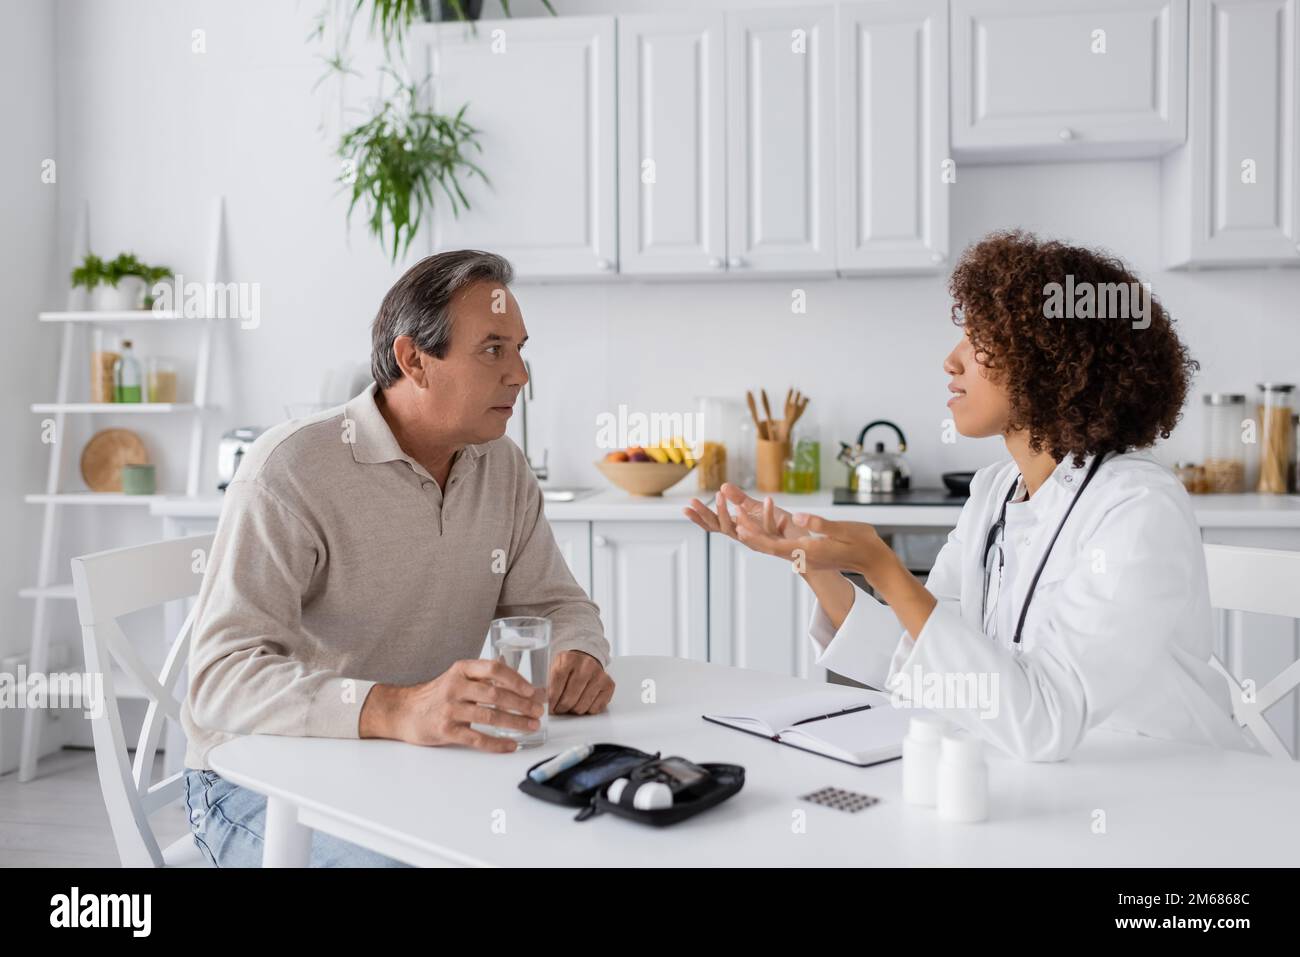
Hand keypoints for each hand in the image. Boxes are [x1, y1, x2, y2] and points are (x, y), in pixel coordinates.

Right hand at [360, 658, 544, 752]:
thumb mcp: (458, 677)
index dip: (516, 679)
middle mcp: (455, 686)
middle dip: (521, 704)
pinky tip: (510, 745)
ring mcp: (449, 709)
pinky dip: (496, 743)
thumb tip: (522, 682)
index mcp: (462, 670)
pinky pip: (476, 738)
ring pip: (488, 716)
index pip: (494, 669)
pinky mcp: (445, 730)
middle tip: (538, 711)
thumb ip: (485, 677)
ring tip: (531, 727)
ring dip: (514, 723)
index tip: (533, 690)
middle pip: (495, 694)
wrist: (404, 712)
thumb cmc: (438, 695)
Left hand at [548, 650, 614, 714]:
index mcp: (569, 659)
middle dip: (561, 708)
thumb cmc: (569, 666)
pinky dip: (587, 710)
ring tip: (571, 705)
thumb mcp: (554, 667)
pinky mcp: (609, 684)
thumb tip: (542, 702)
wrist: (586, 658)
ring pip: (582, 706)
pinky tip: (583, 702)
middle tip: (558, 710)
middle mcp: (586, 665)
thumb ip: (548, 682)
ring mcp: (599, 675)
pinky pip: (595, 708)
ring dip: (574, 710)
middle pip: (569, 698)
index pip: (556, 685)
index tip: (549, 708)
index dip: (551, 700)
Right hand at [684, 483, 800, 545]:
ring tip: (721, 495)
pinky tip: (769, 499)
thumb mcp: (756, 508)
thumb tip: (723, 486)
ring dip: (730, 513)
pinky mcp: (779, 541)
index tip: (685, 508)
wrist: (805, 545)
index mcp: (739, 530)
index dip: (699, 518)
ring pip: (742, 531)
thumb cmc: (780, 526)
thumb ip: (740, 499)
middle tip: (695, 501)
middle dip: (708, 514)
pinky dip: (769, 514)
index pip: (714, 525)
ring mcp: (761, 541)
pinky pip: (771, 528)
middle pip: (722, 528)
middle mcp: (747, 538)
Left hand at [731, 510, 891, 576]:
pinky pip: (783, 548)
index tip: (740, 522)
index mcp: (809, 551)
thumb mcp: (844, 529)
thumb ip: (820, 524)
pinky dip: (769, 537)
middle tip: (733, 515)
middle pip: (768, 547)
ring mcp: (805, 558)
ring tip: (740, 518)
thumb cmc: (863, 543)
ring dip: (756, 534)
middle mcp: (803, 557)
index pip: (774, 545)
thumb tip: (797, 517)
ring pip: (774, 548)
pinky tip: (762, 526)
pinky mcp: (808, 555)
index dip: (755, 534)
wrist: (874, 562)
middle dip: (749, 533)